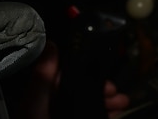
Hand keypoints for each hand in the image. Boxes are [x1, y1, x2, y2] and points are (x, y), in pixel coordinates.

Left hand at [13, 42, 130, 117]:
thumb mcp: (36, 111)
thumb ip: (42, 81)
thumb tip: (52, 45)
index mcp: (37, 105)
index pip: (59, 79)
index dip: (80, 71)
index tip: (99, 70)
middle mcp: (50, 112)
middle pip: (76, 94)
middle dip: (99, 90)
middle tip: (115, 91)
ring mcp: (63, 118)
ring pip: (86, 108)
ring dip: (106, 104)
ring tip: (122, 103)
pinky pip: (91, 116)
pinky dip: (103, 115)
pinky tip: (114, 114)